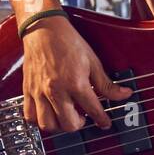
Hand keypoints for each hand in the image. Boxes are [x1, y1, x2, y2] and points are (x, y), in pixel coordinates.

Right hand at [21, 16, 131, 131]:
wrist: (43, 29)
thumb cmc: (67, 42)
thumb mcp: (92, 61)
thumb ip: (106, 83)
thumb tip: (124, 94)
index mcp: (75, 82)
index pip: (93, 110)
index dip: (102, 120)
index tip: (105, 123)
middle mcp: (56, 90)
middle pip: (68, 124)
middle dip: (79, 125)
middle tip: (83, 118)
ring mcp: (39, 92)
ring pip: (47, 124)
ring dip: (59, 126)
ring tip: (65, 117)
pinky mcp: (28, 90)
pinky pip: (30, 115)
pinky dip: (39, 120)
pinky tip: (48, 114)